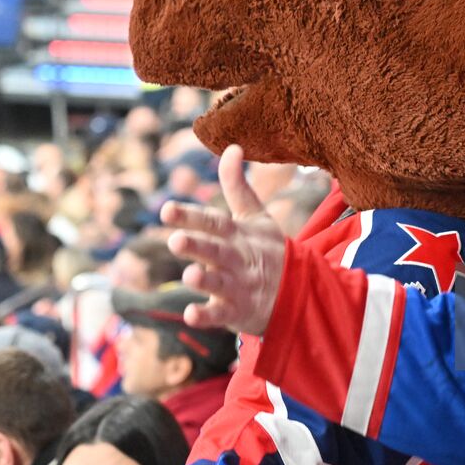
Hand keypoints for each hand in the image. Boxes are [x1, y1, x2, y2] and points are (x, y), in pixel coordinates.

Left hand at [162, 146, 285, 334]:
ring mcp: (238, 287)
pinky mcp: (237, 312)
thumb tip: (231, 147)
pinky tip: (191, 315)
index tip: (166, 210)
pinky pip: (221, 316)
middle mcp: (237, 259)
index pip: (214, 222)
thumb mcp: (256, 216)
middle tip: (175, 241)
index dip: (191, 216)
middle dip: (197, 246)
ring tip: (189, 275)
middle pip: (216, 251)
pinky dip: (207, 316)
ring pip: (219, 283)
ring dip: (205, 280)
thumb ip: (237, 185)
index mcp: (239, 234)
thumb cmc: (268, 249)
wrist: (298, 290)